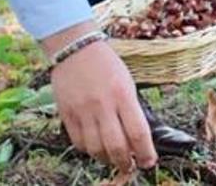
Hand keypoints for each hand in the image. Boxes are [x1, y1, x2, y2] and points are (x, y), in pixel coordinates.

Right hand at [46, 23, 156, 169]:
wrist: (75, 48)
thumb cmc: (106, 64)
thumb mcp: (127, 82)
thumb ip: (131, 109)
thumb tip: (137, 138)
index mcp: (123, 94)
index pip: (138, 132)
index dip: (145, 153)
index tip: (149, 161)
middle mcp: (103, 105)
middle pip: (116, 146)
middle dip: (126, 163)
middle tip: (130, 167)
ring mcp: (83, 110)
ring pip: (96, 149)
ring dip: (107, 159)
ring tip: (112, 159)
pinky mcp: (66, 114)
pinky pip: (78, 142)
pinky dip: (89, 150)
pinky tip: (95, 147)